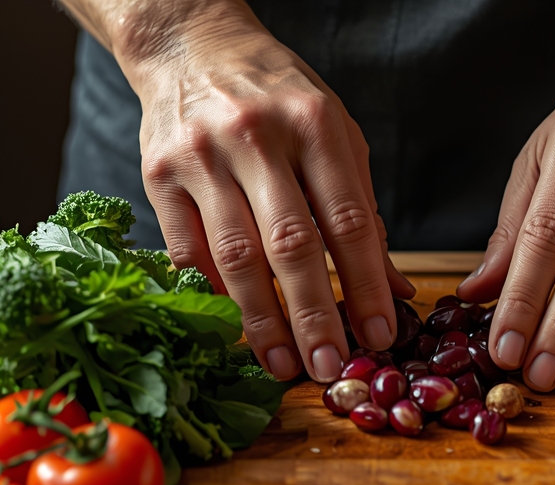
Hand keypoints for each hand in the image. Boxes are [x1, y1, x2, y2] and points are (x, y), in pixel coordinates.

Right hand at [95, 2, 414, 381]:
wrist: (192, 45)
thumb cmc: (277, 98)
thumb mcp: (335, 135)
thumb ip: (362, 209)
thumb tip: (397, 289)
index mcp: (314, 124)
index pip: (349, 220)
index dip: (366, 285)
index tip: (381, 335)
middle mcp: (255, 137)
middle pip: (290, 244)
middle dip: (314, 315)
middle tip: (329, 368)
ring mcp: (201, 155)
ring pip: (235, 256)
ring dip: (262, 321)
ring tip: (284, 364)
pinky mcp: (158, 174)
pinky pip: (187, 252)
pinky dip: (213, 296)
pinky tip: (237, 328)